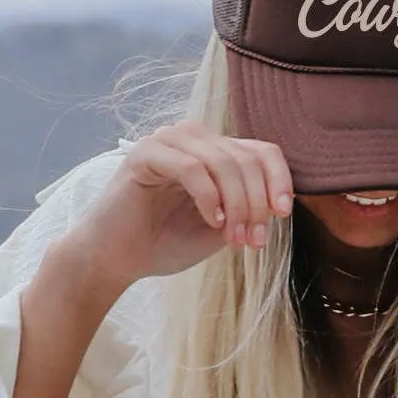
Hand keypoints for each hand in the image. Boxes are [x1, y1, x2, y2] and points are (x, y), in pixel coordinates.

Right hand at [14, 123, 294, 397]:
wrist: (116, 259)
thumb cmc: (165, 242)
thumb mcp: (222, 227)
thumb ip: (248, 209)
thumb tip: (281, 202)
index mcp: (214, 151)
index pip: (262, 152)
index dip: (279, 181)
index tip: (281, 216)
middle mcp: (194, 138)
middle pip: (246, 159)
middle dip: (255, 205)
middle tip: (251, 242)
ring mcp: (168, 141)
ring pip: (223, 162)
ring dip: (236, 205)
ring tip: (233, 238)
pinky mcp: (145, 154)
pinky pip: (191, 167)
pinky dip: (208, 197)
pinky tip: (211, 222)